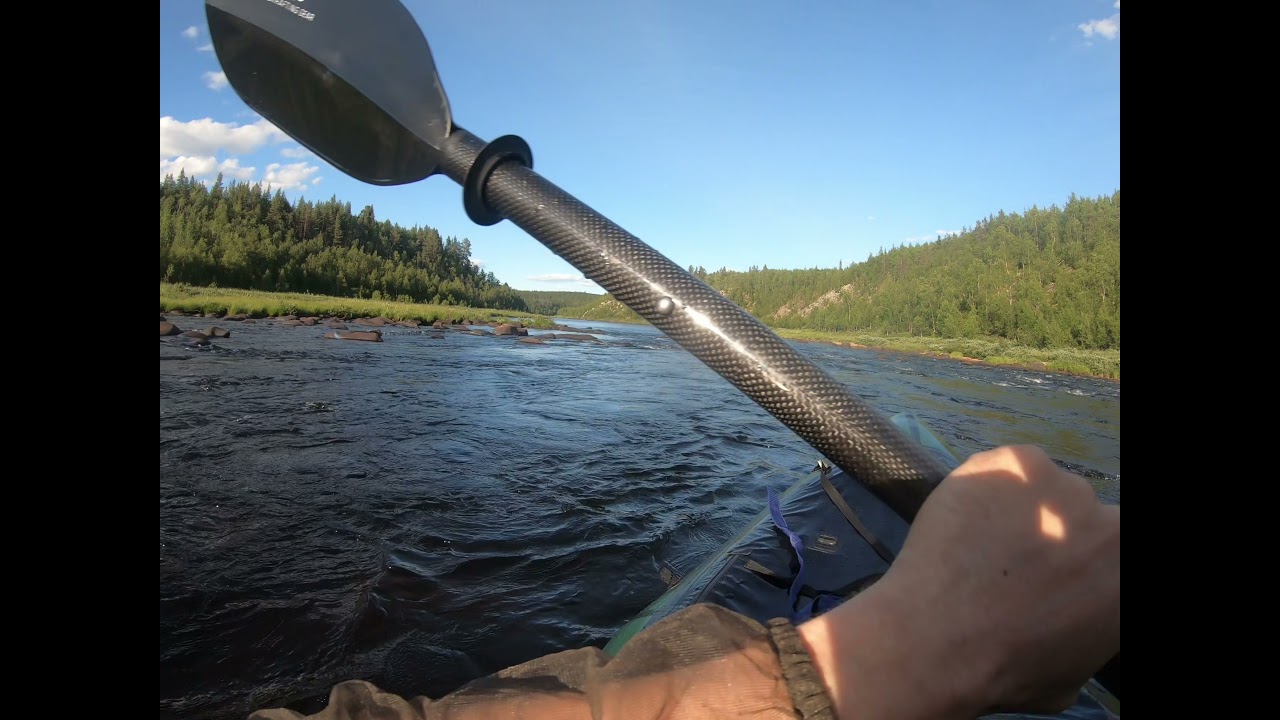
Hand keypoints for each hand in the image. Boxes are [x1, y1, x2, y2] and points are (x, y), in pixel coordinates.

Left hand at [799, 445, 1119, 719]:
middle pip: (1084, 515)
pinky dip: (984, 485)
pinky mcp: (1020, 463)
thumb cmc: (1006, 667)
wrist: (942, 637)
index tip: (1052, 564)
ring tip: (976, 541)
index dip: (1080, 555)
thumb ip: (1086, 636)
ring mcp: (1066, 489)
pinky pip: (1005, 467)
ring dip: (1016, 510)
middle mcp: (1111, 527)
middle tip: (1010, 556)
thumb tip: (1074, 632)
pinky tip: (962, 519)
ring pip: (1042, 490)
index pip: (1112, 549)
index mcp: (1128, 574)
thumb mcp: (1070, 676)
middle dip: (1055, 531)